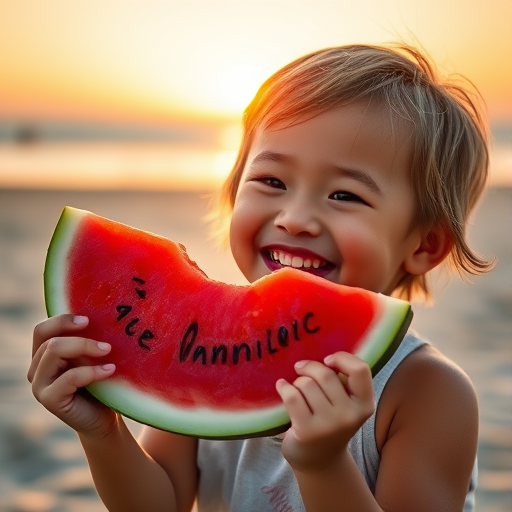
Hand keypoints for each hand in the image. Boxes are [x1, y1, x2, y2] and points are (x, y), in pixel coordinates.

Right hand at [28, 314, 117, 439]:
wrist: (103, 418)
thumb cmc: (101, 383)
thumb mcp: (93, 357)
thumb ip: (87, 342)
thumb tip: (103, 316)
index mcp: (44, 354)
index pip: (42, 330)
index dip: (62, 320)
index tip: (88, 319)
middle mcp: (36, 367)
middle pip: (50, 340)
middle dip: (80, 338)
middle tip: (106, 344)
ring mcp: (39, 384)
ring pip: (54, 352)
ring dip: (85, 348)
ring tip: (109, 352)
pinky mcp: (49, 399)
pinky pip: (68, 377)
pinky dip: (91, 371)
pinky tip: (110, 370)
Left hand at [276, 352, 374, 472]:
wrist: (318, 461)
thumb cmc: (330, 422)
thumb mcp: (346, 404)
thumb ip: (343, 382)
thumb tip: (322, 356)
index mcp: (365, 404)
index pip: (360, 369)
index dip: (342, 358)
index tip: (327, 360)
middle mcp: (350, 415)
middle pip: (325, 374)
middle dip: (310, 368)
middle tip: (301, 370)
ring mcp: (329, 425)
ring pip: (306, 384)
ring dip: (297, 382)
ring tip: (296, 389)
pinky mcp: (307, 431)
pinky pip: (292, 396)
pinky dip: (283, 387)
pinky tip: (281, 387)